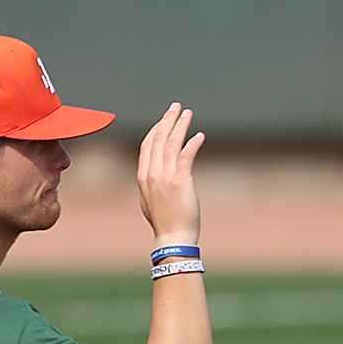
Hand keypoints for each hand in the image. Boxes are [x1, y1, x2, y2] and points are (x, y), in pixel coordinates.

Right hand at [136, 101, 202, 242]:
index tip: (165, 119)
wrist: (172, 237)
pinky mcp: (180, 181)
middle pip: (157, 139)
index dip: (156, 129)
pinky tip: (199, 135)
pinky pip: (186, 156)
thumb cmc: (165, 221)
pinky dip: (192, 143)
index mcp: (142, 177)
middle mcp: (151, 174)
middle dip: (167, 120)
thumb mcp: (150, 199)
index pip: (147, 146)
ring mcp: (165, 177)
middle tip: (176, 107)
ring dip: (180, 126)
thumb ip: (151, 183)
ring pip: (171, 144)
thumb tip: (154, 174)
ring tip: (188, 113)